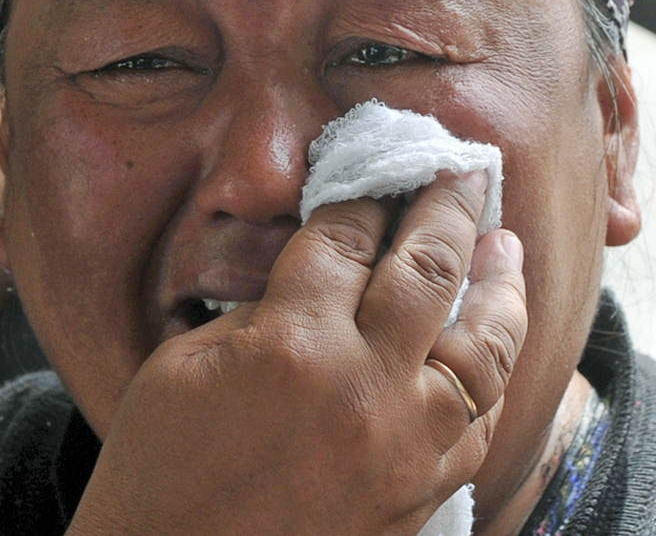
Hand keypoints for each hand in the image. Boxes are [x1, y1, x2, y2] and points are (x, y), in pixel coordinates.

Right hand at [68, 170, 527, 535]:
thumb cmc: (157, 471)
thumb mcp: (183, 366)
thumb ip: (256, 314)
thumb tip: (308, 282)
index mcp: (290, 344)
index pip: (344, 239)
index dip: (363, 194)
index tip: (377, 168)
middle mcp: (362, 387)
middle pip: (426, 270)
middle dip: (446, 208)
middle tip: (460, 170)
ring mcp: (403, 446)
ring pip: (482, 347)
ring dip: (498, 285)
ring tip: (504, 244)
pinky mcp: (420, 493)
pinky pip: (480, 420)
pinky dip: (491, 371)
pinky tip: (488, 343)